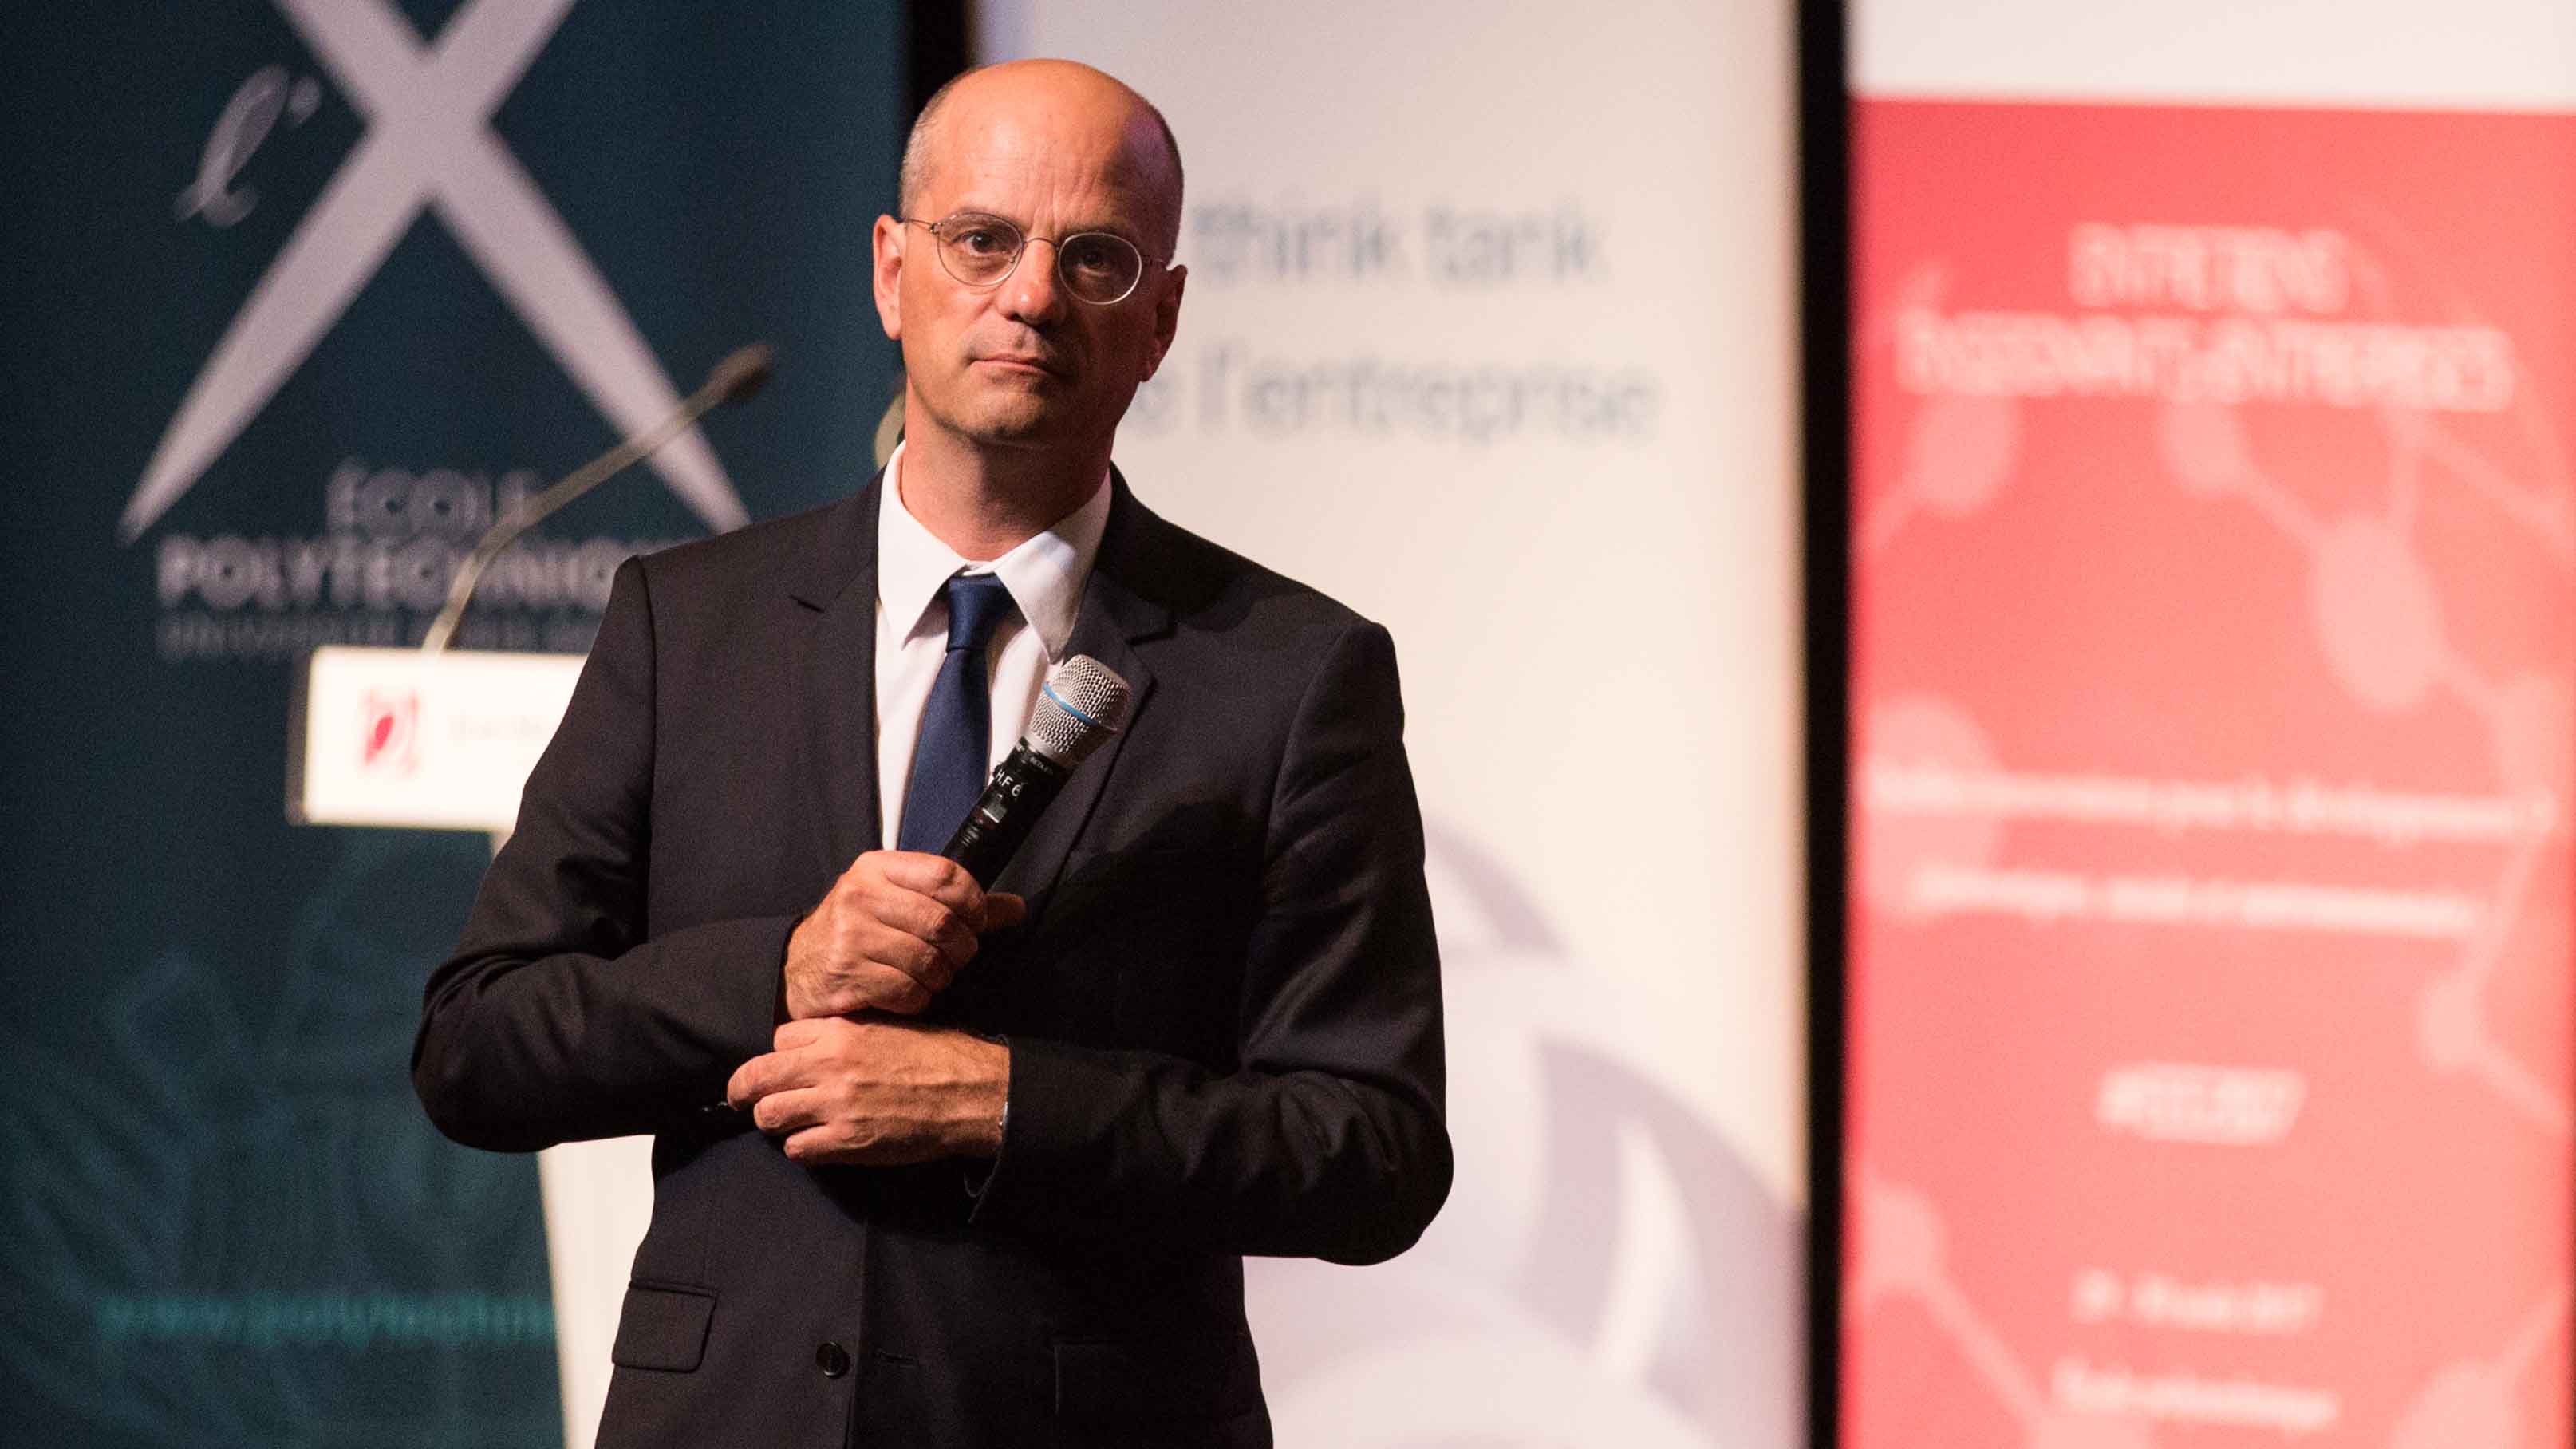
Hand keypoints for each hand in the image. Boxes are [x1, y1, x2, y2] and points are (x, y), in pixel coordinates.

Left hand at [726, 1016, 1010, 1163]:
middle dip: (744, 1091)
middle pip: (756, 1077)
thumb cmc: (939, 1056)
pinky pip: (797, 1149)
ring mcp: (836, 1105)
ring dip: (776, 1121)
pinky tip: (818, 1143)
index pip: (779, 1039)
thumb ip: (846, 1033)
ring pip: (769, 1116)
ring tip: (790, 1123)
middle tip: (741, 1100)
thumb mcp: (888, 1025)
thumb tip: (814, 1045)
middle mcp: (830, 1065)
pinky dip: (802, 1148)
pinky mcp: (847, 1142)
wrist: (972, 1092)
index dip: (780, 1054)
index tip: (785, 1066)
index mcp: (841, 1031)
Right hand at [782, 851, 1025, 1019]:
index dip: (974, 903)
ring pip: (929, 961)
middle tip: (956, 956)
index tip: (975, 921)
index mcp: (877, 868)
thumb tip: (1015, 907)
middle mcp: (861, 897)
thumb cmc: (855, 931)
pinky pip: (909, 992)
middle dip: (962, 948)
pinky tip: (907, 992)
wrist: (794, 967)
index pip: (946, 875)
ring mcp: (851, 937)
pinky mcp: (848, 976)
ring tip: (931, 975)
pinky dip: (919, 998)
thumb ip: (956, 903)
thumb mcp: (897, 901)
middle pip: (943, 923)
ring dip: (941, 977)